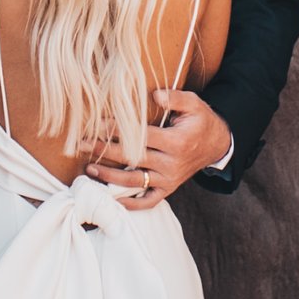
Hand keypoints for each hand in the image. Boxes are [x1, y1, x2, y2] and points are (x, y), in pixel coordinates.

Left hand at [87, 87, 232, 208]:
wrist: (217, 145)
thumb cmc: (201, 121)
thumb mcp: (195, 104)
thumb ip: (176, 98)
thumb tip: (155, 95)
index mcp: (176, 142)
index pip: (140, 136)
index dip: (117, 131)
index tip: (96, 125)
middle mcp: (171, 164)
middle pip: (132, 158)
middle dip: (105, 151)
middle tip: (82, 144)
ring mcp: (169, 180)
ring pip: (134, 181)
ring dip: (109, 176)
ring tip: (88, 168)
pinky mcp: (168, 189)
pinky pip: (148, 201)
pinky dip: (130, 203)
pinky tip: (111, 198)